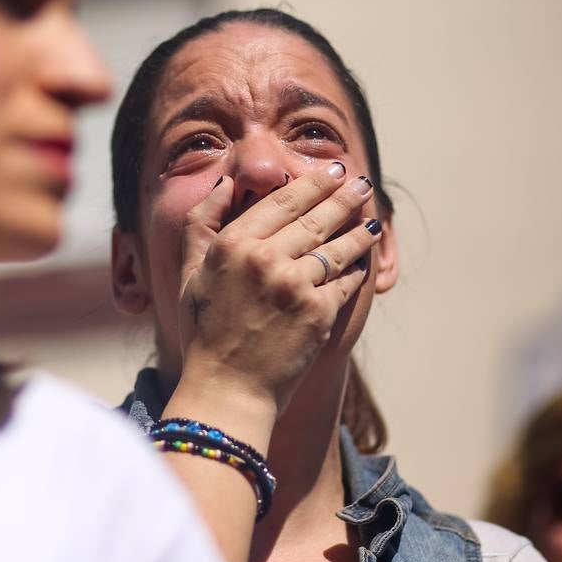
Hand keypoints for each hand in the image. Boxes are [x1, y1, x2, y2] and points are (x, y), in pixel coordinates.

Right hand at [175, 162, 380, 415]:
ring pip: (336, 247)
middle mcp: (264, 258)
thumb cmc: (204, 331)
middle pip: (315, 217)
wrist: (226, 389)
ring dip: (358, 229)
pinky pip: (345, 282)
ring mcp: (294, 285)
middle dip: (343, 196)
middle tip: (360, 183)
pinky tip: (363, 262)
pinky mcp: (318, 312)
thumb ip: (202, 223)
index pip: (281, 202)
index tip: (330, 172)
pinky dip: (356, 270)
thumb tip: (225, 183)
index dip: (311, 184)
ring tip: (370, 218)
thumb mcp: (191, 272)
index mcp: (232, 244)